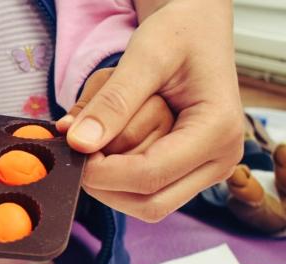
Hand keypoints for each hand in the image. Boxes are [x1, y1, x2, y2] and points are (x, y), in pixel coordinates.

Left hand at [56, 0, 243, 221]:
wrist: (197, 31)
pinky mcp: (186, 174)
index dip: (102, 173)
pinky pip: (142, 191)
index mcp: (218, 131)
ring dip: (110, 176)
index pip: (150, 176)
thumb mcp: (145, 55)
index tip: (72, 150)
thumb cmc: (180, 35)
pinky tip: (112, 138)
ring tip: (104, 130)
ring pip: (142, 203)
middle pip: (147, 203)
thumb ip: (113, 101)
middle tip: (82, 144)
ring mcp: (204, 172)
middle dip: (105, 181)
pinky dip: (116, 172)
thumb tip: (80, 143)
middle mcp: (219, 160)